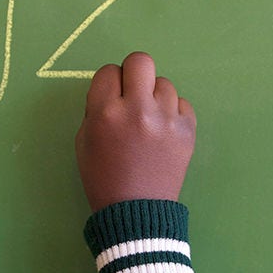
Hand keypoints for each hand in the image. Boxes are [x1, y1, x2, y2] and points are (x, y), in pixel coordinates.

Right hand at [75, 52, 195, 211]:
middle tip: (133, 95)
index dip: (110, 83)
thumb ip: (96, 108)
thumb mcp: (84, 141)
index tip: (112, 98)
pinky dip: (172, 113)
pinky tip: (164, 132)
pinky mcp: (188, 130)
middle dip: (134, 74)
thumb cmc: (103, 177)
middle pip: (141, 61)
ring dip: (154, 97)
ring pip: (164, 83)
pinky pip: (182, 102)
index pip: (109, 71)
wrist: (136, 212)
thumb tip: (114, 88)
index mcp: (105, 113)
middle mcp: (137, 110)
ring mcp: (166, 119)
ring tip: (150, 121)